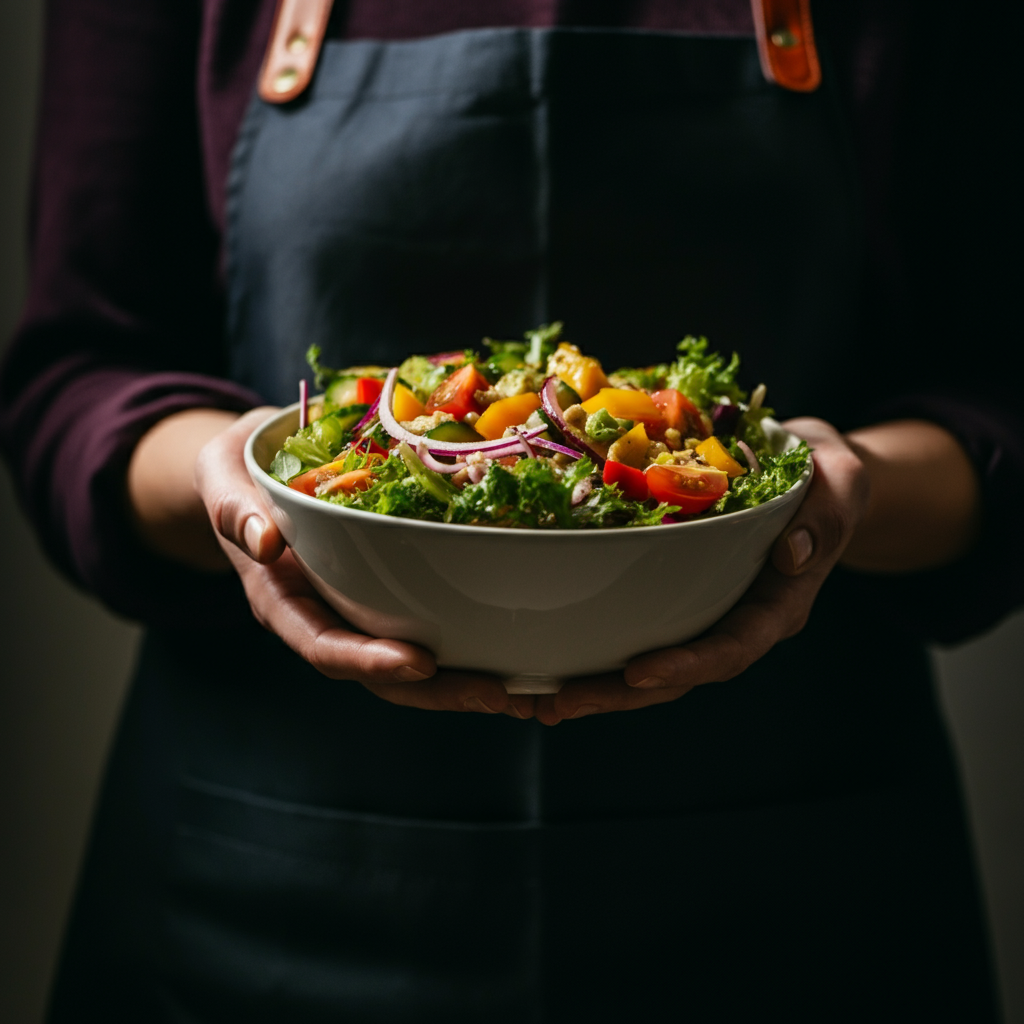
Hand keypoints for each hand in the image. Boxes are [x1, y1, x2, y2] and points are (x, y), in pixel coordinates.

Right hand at [193, 409, 535, 717]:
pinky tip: (511, 647)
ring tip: (517, 689)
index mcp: (281, 600)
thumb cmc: (237, 472)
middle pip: (377, 671)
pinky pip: (421, 626)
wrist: (250, 469)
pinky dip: (464, 643)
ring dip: (459, 681)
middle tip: (495, 694)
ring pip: (406, 663)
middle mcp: (321, 616)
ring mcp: (353, 609)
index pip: (323, 644)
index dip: (368, 660)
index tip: (418, 664)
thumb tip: (263, 542)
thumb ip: (233, 510)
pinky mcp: (380, 594)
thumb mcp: (221, 477)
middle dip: (435, 690)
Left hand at [533, 418, 868, 725]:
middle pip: (680, 674)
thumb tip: (792, 555)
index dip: (687, 665)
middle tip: (559, 704)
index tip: (636, 673)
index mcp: (777, 607)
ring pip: (651, 664)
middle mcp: (738, 621)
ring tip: (539, 700)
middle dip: (620, 694)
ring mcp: (707, 613)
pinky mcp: (679, 596)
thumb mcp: (840, 484)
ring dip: (597, 686)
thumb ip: (824, 519)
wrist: (811, 474)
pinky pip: (637, 629)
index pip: (732, 648)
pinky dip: (595, 648)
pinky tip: (547, 659)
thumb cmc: (826, 478)